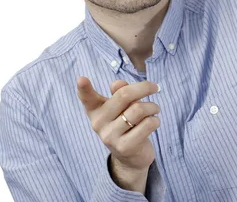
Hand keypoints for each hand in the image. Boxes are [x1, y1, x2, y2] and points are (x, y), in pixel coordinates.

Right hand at [76, 77, 160, 191]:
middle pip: (124, 95)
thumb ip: (120, 93)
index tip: (81, 79)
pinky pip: (148, 124)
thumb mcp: (122, 108)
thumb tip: (118, 83)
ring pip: (139, 109)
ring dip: (153, 106)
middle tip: (155, 87)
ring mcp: (110, 136)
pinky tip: (154, 122)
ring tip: (155, 109)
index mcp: (96, 110)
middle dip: (144, 88)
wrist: (131, 156)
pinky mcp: (125, 146)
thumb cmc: (126, 124)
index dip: (84, 88)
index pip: (88, 98)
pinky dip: (156, 120)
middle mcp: (99, 123)